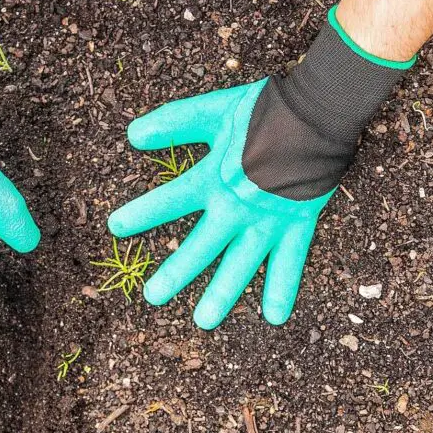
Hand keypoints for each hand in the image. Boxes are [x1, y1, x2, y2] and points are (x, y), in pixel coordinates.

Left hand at [108, 80, 327, 328]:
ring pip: (240, 264)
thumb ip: (173, 122)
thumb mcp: (212, 110)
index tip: (115, 229)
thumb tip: (131, 135)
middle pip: (201, 247)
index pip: (170, 201)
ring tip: (204, 321)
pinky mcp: (296, 225)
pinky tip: (273, 317)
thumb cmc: (264, 110)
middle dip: (175, 273)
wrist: (317, 112)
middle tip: (153, 297)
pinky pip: (289, 262)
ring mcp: (267, 220)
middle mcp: (236, 207)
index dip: (141, 214)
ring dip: (223, 294)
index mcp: (213, 179)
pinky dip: (282, 289)